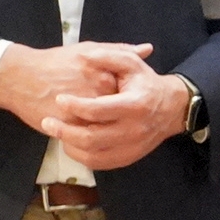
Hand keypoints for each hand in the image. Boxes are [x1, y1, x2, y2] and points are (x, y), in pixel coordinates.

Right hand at [0, 41, 146, 133]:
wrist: (20, 78)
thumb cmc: (55, 62)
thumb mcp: (88, 49)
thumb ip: (120, 50)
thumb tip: (147, 49)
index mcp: (104, 75)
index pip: (131, 91)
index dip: (128, 95)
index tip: (122, 94)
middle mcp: (96, 94)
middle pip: (120, 110)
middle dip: (119, 112)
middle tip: (109, 108)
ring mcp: (83, 113)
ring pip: (107, 126)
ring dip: (107, 125)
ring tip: (98, 119)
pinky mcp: (70, 126)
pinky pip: (90, 137)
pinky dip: (91, 133)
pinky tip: (86, 126)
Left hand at [46, 46, 193, 171]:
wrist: (171, 109)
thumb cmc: (146, 83)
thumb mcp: (132, 64)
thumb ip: (109, 56)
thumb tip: (85, 56)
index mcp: (134, 105)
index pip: (98, 110)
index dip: (75, 105)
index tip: (59, 99)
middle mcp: (134, 130)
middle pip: (92, 138)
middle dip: (65, 131)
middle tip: (48, 122)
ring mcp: (131, 147)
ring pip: (93, 156)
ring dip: (70, 146)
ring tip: (57, 134)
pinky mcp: (128, 158)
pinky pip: (100, 164)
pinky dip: (82, 157)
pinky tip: (72, 145)